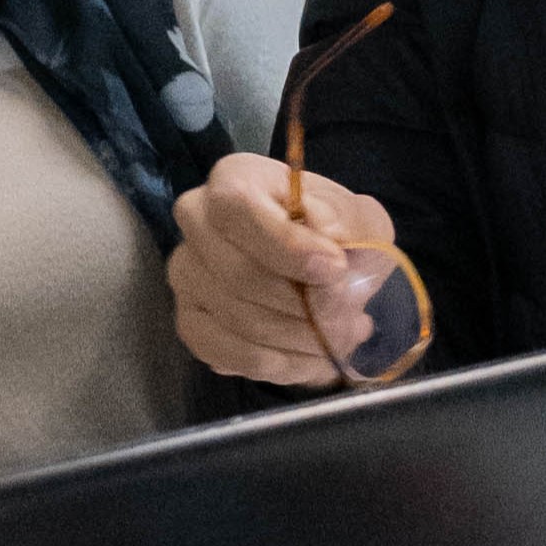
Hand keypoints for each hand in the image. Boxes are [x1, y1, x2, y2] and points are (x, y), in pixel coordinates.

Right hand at [169, 152, 399, 385]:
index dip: (285, 245)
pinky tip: (313, 359)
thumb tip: (326, 236)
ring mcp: (186, 274)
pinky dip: (280, 365)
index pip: (237, 210)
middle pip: (237, 275)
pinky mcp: (190, 321)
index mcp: (233, 181)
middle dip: (305, 307)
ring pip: (238, 320)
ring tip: (343, 340)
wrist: (324, 271)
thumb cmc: (336, 235)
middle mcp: (195, 222)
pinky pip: (229, 354)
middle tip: (353, 320)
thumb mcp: (359, 218)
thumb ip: (348, 222)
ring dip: (300, 340)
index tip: (335, 269)